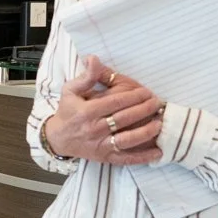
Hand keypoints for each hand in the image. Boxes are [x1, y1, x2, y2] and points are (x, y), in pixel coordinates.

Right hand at [45, 56, 166, 165]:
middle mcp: (94, 129)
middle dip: (144, 110)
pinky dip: (143, 157)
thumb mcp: (70, 90)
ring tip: (159, 123)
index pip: (115, 103)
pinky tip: (158, 152)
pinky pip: (126, 158)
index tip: (146, 92)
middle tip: (157, 103)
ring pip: (127, 140)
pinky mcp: (105, 157)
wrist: (57, 139)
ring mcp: (101, 145)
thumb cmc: (67, 112)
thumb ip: (86, 76)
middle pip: (124, 119)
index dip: (133, 97)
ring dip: (146, 132)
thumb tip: (94, 59)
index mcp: (87, 111)